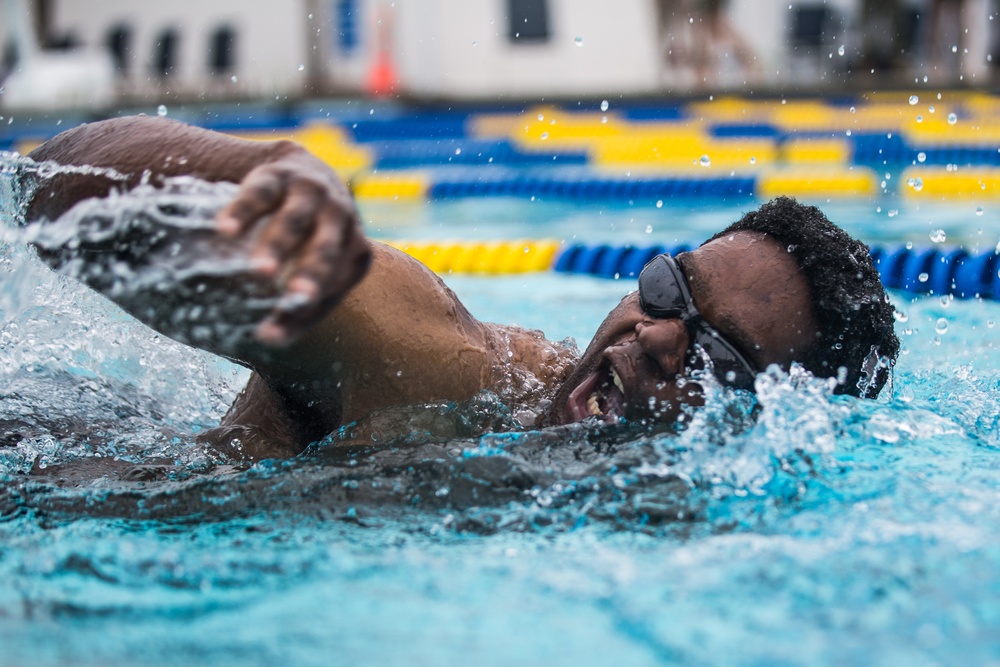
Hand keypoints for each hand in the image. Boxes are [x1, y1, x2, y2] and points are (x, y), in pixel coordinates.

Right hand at [215, 147, 370, 344]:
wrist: (297, 170)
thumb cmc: (306, 235)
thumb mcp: (311, 264)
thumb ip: (298, 298)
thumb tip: (269, 339)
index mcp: (354, 250)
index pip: (334, 287)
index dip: (305, 312)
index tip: (270, 337)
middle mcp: (340, 219)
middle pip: (326, 251)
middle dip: (311, 275)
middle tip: (294, 297)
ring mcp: (313, 192)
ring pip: (296, 220)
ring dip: (279, 245)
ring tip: (258, 271)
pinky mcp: (280, 172)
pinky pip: (262, 192)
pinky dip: (244, 211)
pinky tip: (224, 231)